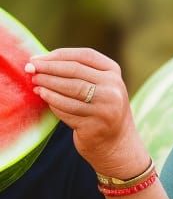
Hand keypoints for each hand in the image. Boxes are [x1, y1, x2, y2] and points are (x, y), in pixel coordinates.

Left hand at [25, 48, 149, 176]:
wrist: (116, 142)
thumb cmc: (101, 109)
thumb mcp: (100, 86)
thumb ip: (80, 73)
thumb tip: (40, 61)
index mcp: (114, 73)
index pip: (84, 56)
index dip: (58, 56)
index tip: (36, 58)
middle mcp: (113, 88)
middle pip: (75, 71)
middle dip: (48, 68)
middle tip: (29, 69)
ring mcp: (106, 107)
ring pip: (70, 89)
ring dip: (48, 84)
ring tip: (34, 82)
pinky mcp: (95, 124)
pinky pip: (67, 109)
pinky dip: (52, 101)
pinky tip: (43, 96)